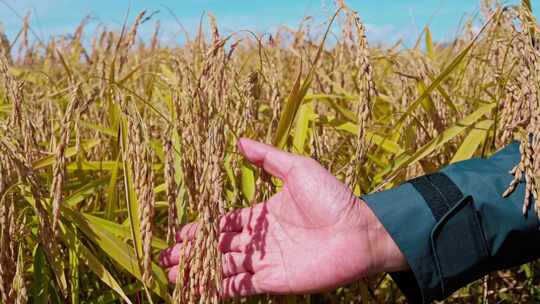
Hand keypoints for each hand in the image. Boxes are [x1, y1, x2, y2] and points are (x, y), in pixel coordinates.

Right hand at [159, 138, 407, 297]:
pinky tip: (200, 288)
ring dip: (200, 270)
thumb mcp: (297, 168)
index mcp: (263, 213)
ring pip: (225, 266)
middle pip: (219, 246)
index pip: (225, 222)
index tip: (179, 233)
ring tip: (173, 275)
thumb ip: (267, 158)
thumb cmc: (331, 197)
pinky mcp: (274, 280)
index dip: (202, 228)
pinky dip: (221, 288)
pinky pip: (242, 286)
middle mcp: (261, 238)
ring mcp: (266, 261)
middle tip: (166, 258)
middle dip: (193, 252)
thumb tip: (238, 140)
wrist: (359, 231)